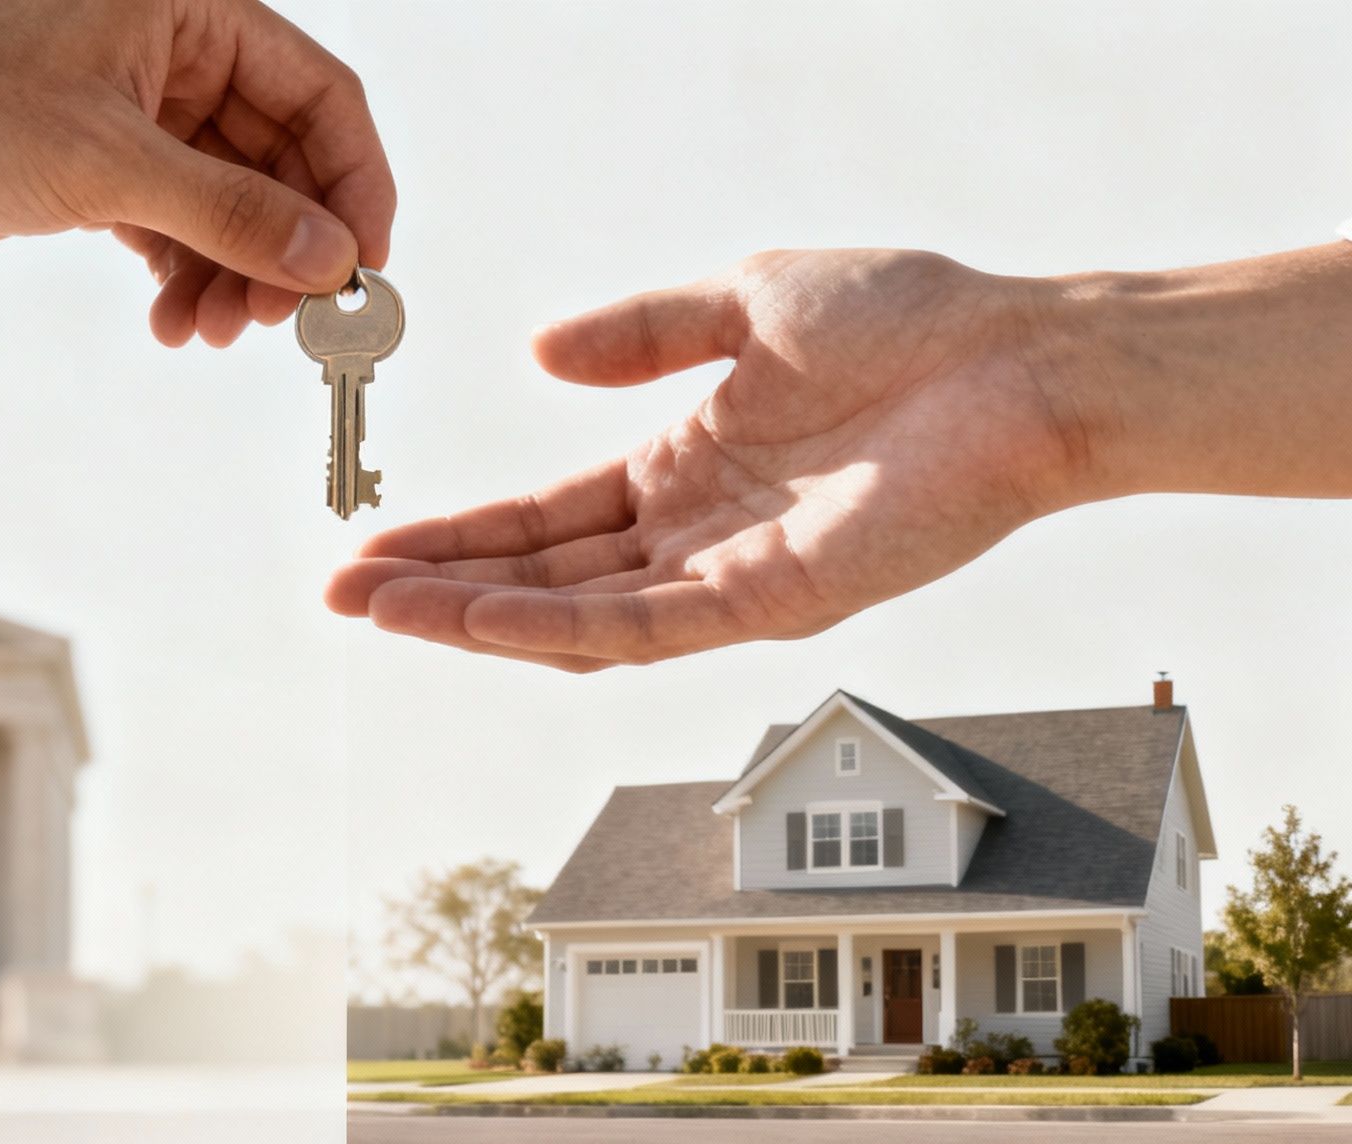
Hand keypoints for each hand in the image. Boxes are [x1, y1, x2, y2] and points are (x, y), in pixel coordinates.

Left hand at [0, 0, 394, 346]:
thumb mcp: (107, 162)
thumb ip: (231, 211)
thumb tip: (330, 259)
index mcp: (192, 10)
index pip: (319, 94)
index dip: (355, 184)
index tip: (363, 269)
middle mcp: (175, 56)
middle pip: (284, 160)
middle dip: (285, 247)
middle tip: (279, 321)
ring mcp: (140, 116)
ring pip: (233, 205)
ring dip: (234, 276)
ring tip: (211, 331)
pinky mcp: (102, 169)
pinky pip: (180, 229)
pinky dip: (186, 278)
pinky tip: (173, 323)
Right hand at [325, 250, 1092, 671]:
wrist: (1018, 357)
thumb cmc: (908, 321)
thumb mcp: (742, 299)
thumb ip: (639, 332)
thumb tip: (538, 356)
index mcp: (683, 467)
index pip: (543, 518)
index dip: (454, 534)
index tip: (370, 546)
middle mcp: (695, 536)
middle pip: (539, 577)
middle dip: (436, 588)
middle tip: (341, 596)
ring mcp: (729, 578)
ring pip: (573, 616)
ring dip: (472, 618)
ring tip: (380, 612)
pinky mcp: (771, 602)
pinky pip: (642, 628)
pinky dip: (554, 629)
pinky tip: (477, 620)